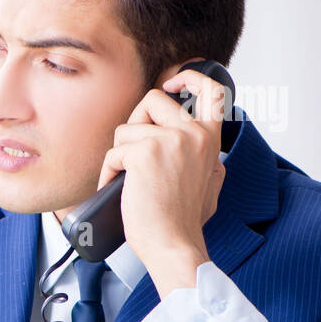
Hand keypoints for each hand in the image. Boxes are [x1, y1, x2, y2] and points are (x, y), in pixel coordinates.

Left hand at [96, 66, 227, 296]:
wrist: (174, 245)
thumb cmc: (184, 220)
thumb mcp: (210, 180)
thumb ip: (204, 154)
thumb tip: (196, 137)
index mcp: (211, 139)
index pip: (212, 89)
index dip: (189, 76)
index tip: (172, 81)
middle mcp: (194, 133)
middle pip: (153, 99)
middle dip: (135, 123)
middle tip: (132, 152)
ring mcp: (170, 140)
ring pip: (127, 127)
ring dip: (119, 153)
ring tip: (127, 179)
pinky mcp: (144, 153)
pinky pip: (113, 152)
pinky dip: (108, 171)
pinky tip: (116, 188)